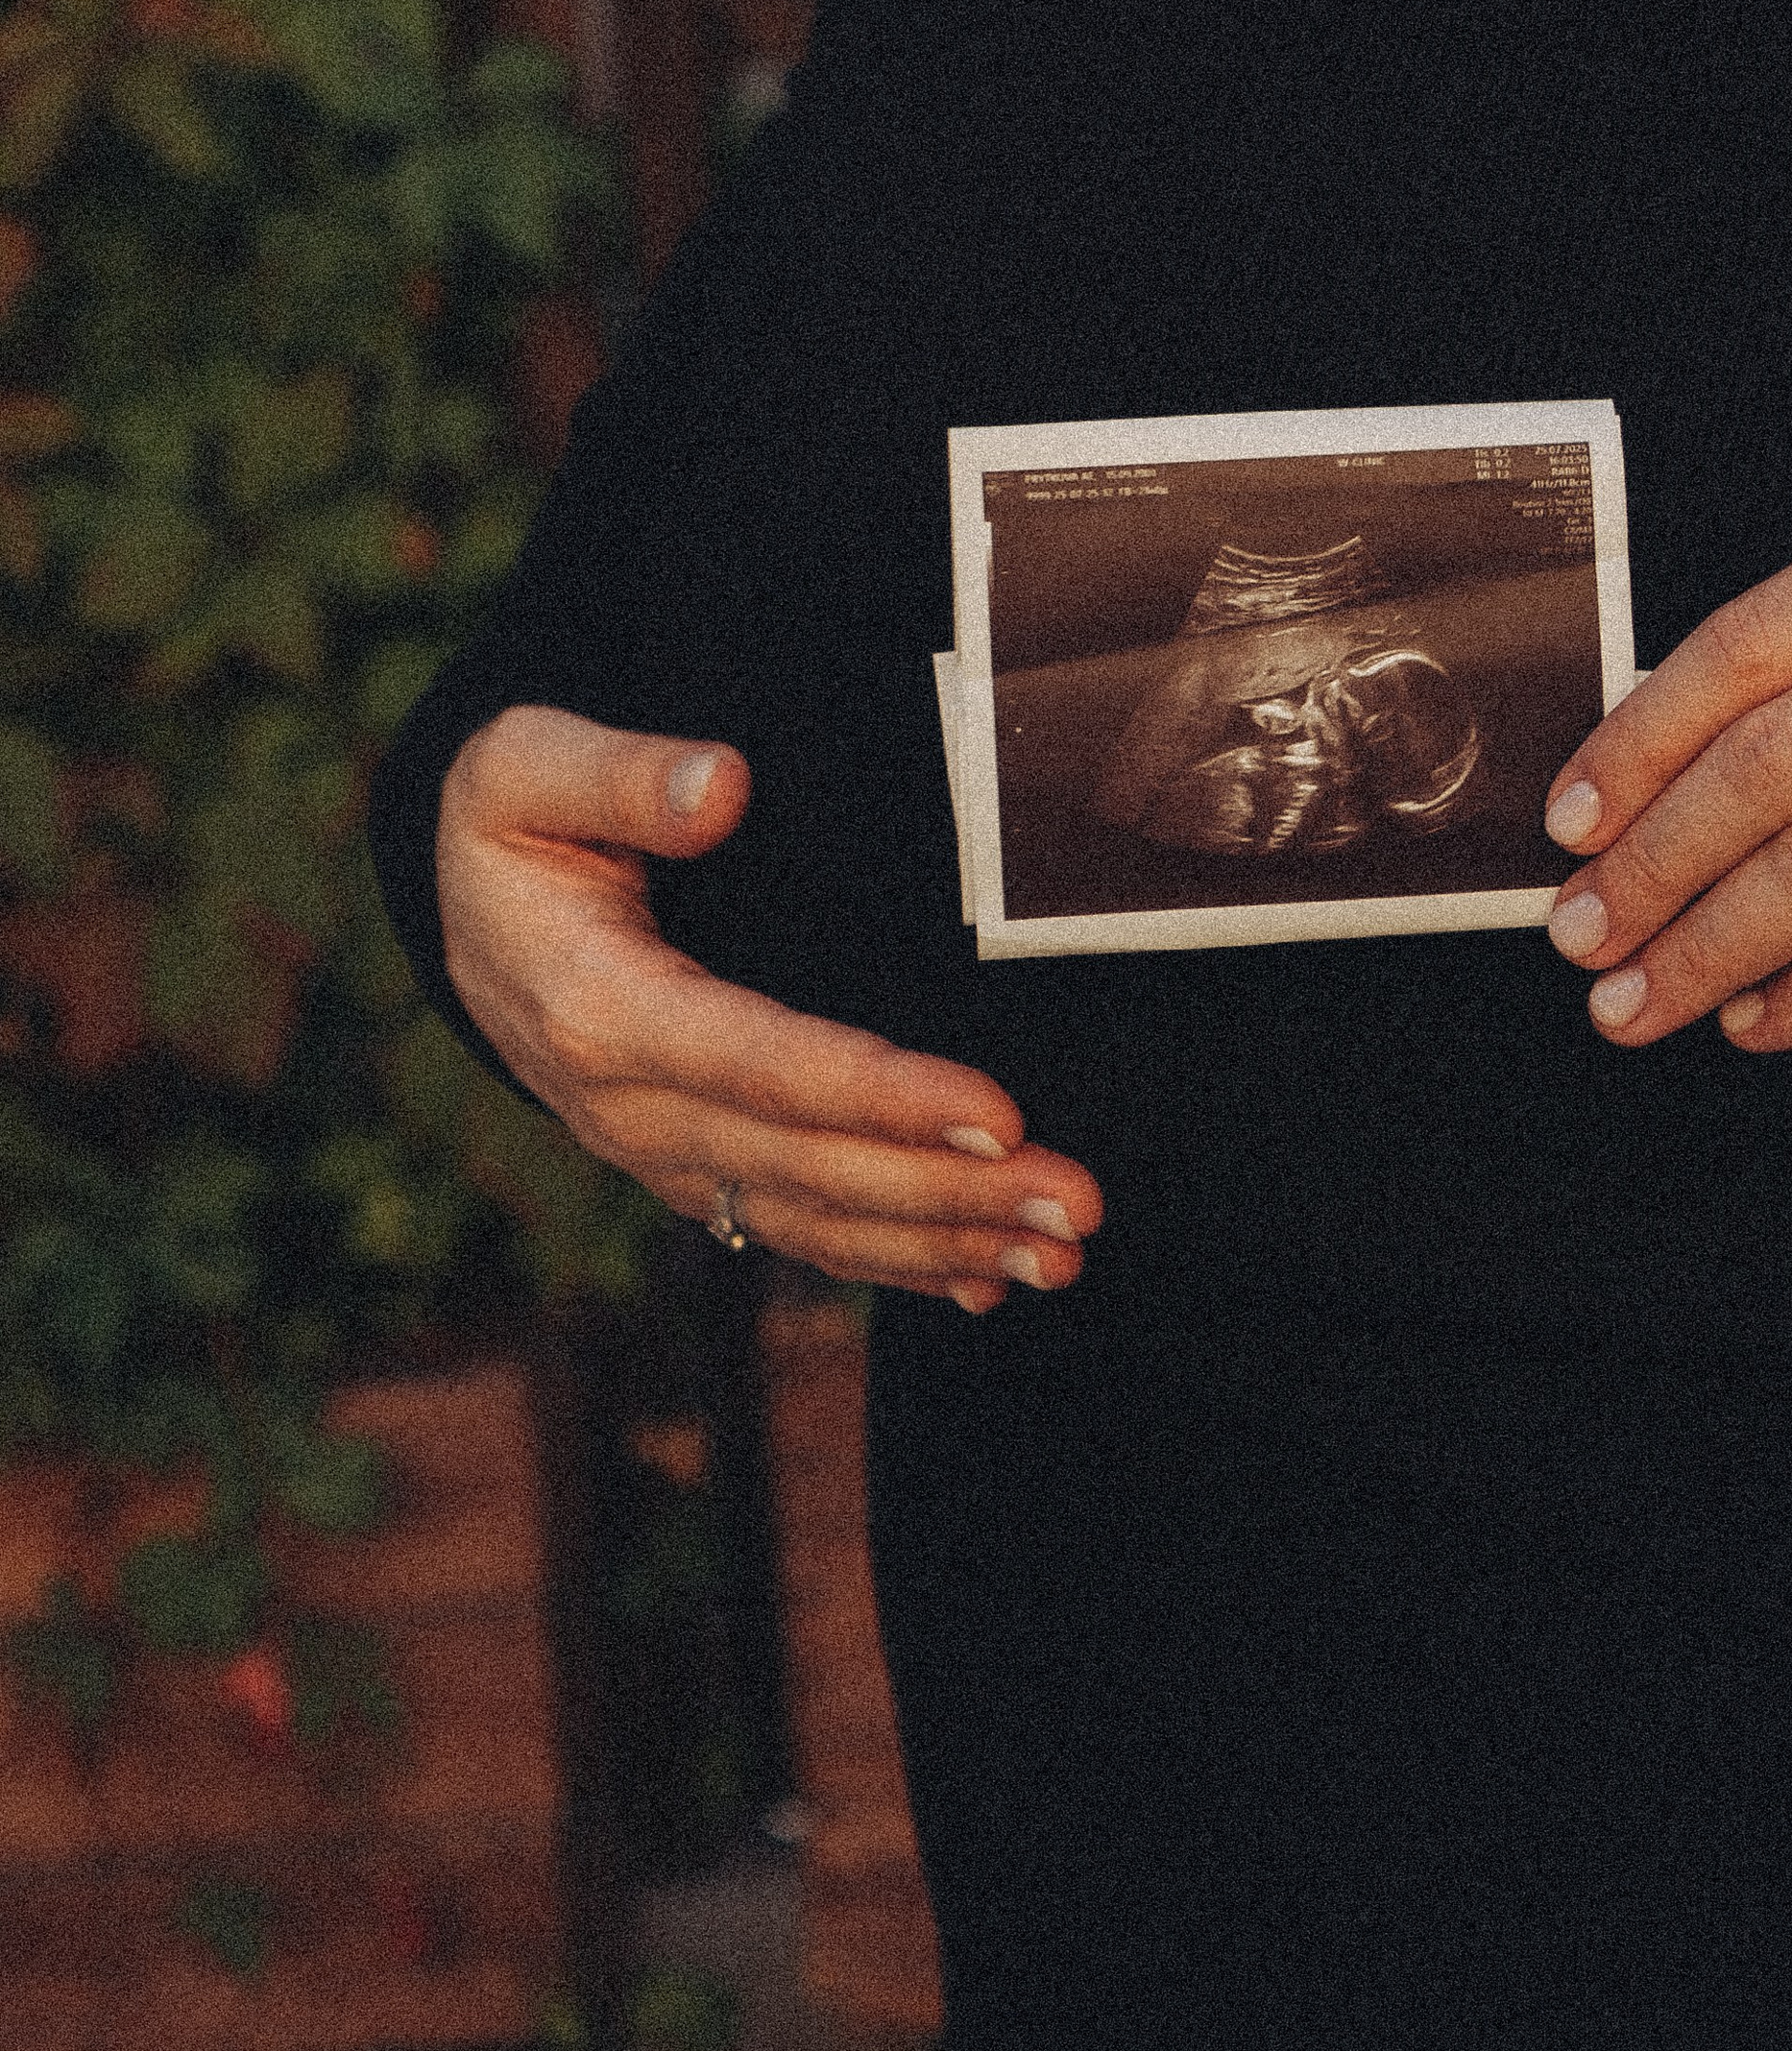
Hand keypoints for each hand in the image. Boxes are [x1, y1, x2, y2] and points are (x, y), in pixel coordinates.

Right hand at [435, 703, 1101, 1307]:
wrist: (456, 909)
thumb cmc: (511, 818)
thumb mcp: (523, 767)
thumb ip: (620, 775)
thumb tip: (724, 784)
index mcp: (598, 1011)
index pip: (761, 1065)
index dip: (881, 1096)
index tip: (998, 1113)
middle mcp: (629, 1108)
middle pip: (809, 1164)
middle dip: (950, 1192)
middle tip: (1076, 1204)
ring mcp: (661, 1152)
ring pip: (814, 1219)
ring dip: (944, 1243)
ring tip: (1062, 1257)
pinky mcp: (692, 1168)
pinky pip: (796, 1231)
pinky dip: (893, 1263)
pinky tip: (988, 1283)